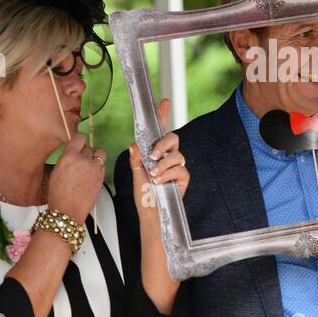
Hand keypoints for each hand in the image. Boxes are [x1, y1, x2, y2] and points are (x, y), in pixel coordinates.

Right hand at [48, 134, 105, 223]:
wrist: (67, 211)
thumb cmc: (58, 194)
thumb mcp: (56, 170)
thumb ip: (67, 158)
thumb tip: (74, 151)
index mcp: (69, 156)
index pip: (79, 138)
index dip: (79, 140)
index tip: (78, 143)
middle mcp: (83, 160)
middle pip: (89, 146)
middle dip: (85, 151)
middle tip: (80, 159)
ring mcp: (94, 168)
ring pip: (100, 153)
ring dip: (95, 156)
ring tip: (88, 164)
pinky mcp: (101, 177)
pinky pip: (103, 164)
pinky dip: (99, 166)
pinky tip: (91, 173)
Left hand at [129, 98, 188, 217]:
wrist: (151, 214)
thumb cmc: (144, 195)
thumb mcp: (136, 175)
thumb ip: (136, 160)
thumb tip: (134, 144)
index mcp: (155, 153)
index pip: (160, 131)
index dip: (163, 115)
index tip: (164, 102)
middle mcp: (167, 157)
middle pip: (173, 138)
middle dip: (163, 143)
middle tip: (152, 154)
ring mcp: (177, 167)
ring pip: (176, 154)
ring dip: (163, 164)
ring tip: (154, 175)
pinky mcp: (184, 178)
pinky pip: (180, 169)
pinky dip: (168, 174)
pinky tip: (160, 181)